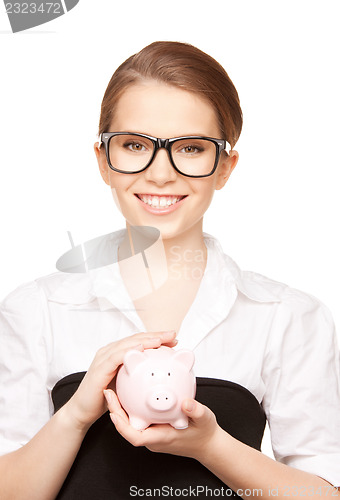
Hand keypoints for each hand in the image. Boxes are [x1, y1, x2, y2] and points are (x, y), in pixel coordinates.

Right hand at [63, 330, 176, 430]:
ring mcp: (104, 358)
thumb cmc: (105, 399)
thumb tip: (161, 377)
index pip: (139, 341)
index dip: (156, 338)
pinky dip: (130, 351)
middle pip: (136, 338)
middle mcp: (109, 351)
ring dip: (146, 340)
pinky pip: (117, 356)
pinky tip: (143, 349)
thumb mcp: (126, 386)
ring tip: (162, 340)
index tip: (174, 339)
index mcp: (116, 353)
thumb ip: (138, 377)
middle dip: (155, 335)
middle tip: (173, 334)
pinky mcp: (100, 368)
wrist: (83, 412)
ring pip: (128, 344)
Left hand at [104, 389, 219, 461]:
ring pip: (131, 422)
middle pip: (128, 427)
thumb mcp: (205, 419)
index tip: (113, 413)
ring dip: (121, 407)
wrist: (207, 443)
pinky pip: (139, 417)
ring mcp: (153, 432)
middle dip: (115, 412)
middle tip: (108, 392)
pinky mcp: (155, 427)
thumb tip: (187, 403)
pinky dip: (132, 405)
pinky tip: (132, 389)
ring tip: (114, 388)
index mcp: (162, 438)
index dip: (122, 427)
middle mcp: (154, 437)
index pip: (136, 437)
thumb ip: (196, 411)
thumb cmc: (204, 433)